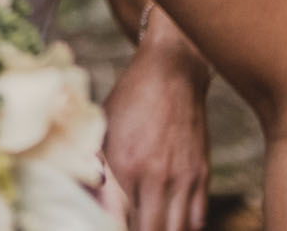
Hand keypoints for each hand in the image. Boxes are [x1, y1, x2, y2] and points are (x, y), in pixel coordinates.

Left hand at [102, 29, 213, 230]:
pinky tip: (171, 226)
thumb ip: (95, 164)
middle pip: (150, 230)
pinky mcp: (201, 175)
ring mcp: (182, 178)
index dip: (113, 229)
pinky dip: (185, 229)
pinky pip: (197, 218)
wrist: (171, 73)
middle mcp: (155, 176)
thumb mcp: (103, 128)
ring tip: (148, 228)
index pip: (119, 220)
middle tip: (128, 229)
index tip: (101, 226)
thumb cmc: (130, 99)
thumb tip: (85, 194)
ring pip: (176, 230)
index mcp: (124, 165)